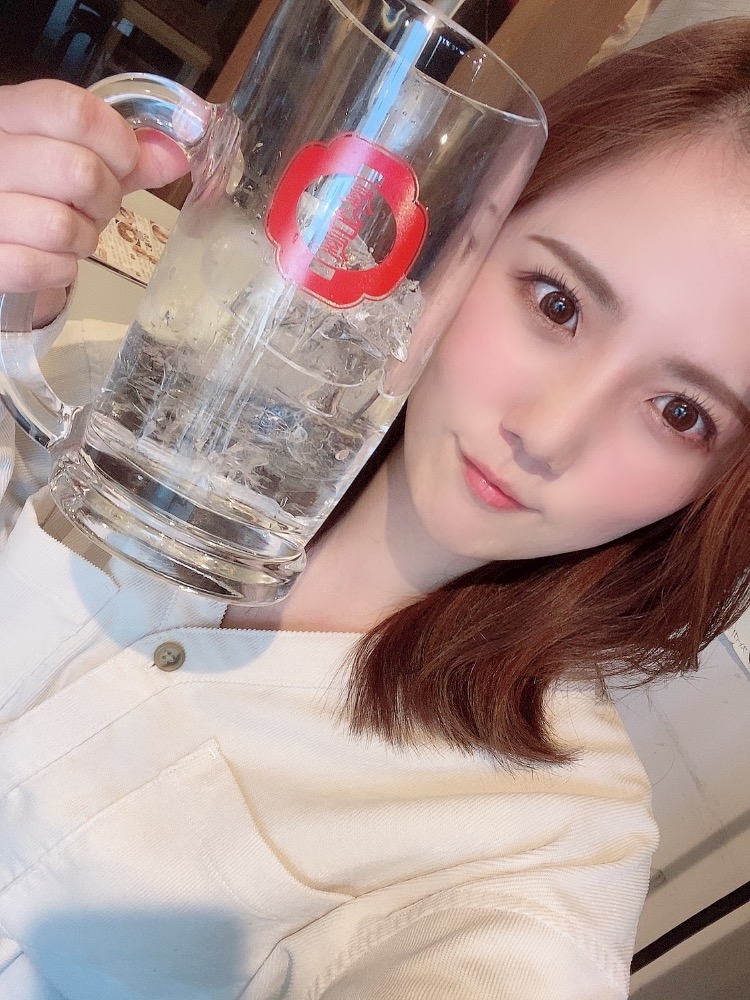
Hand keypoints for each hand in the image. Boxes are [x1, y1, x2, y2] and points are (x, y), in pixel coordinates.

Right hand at [0, 79, 189, 324]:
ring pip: (60, 225)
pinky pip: (40, 267)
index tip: (126, 160)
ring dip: (82, 237)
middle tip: (96, 205)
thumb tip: (175, 154)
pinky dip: (60, 269)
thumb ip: (126, 156)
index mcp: (9, 113)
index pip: (73, 109)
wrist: (1, 235)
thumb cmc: (40, 191)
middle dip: (105, 197)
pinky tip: (52, 257)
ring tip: (70, 231)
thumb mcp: (79, 158)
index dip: (117, 141)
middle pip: (78, 171)